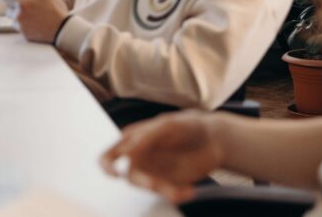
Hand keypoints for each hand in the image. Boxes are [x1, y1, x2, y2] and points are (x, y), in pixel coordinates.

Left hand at [14, 0, 69, 43]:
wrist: (63, 31)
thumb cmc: (56, 11)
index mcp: (22, 4)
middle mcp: (19, 16)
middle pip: (9, 10)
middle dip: (14, 7)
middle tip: (26, 6)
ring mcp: (22, 27)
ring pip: (14, 20)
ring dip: (19, 18)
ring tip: (32, 16)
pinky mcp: (26, 36)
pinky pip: (21, 29)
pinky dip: (25, 26)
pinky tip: (36, 24)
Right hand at [100, 110, 224, 203]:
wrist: (214, 139)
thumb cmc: (187, 126)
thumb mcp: (167, 126)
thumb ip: (146, 136)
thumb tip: (127, 150)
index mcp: (133, 140)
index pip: (110, 155)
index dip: (106, 166)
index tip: (115, 174)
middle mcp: (140, 159)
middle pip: (131, 176)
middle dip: (145, 182)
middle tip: (157, 185)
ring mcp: (154, 173)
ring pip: (150, 189)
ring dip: (165, 190)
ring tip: (187, 190)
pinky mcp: (169, 185)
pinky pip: (167, 195)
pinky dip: (178, 195)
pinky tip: (191, 190)